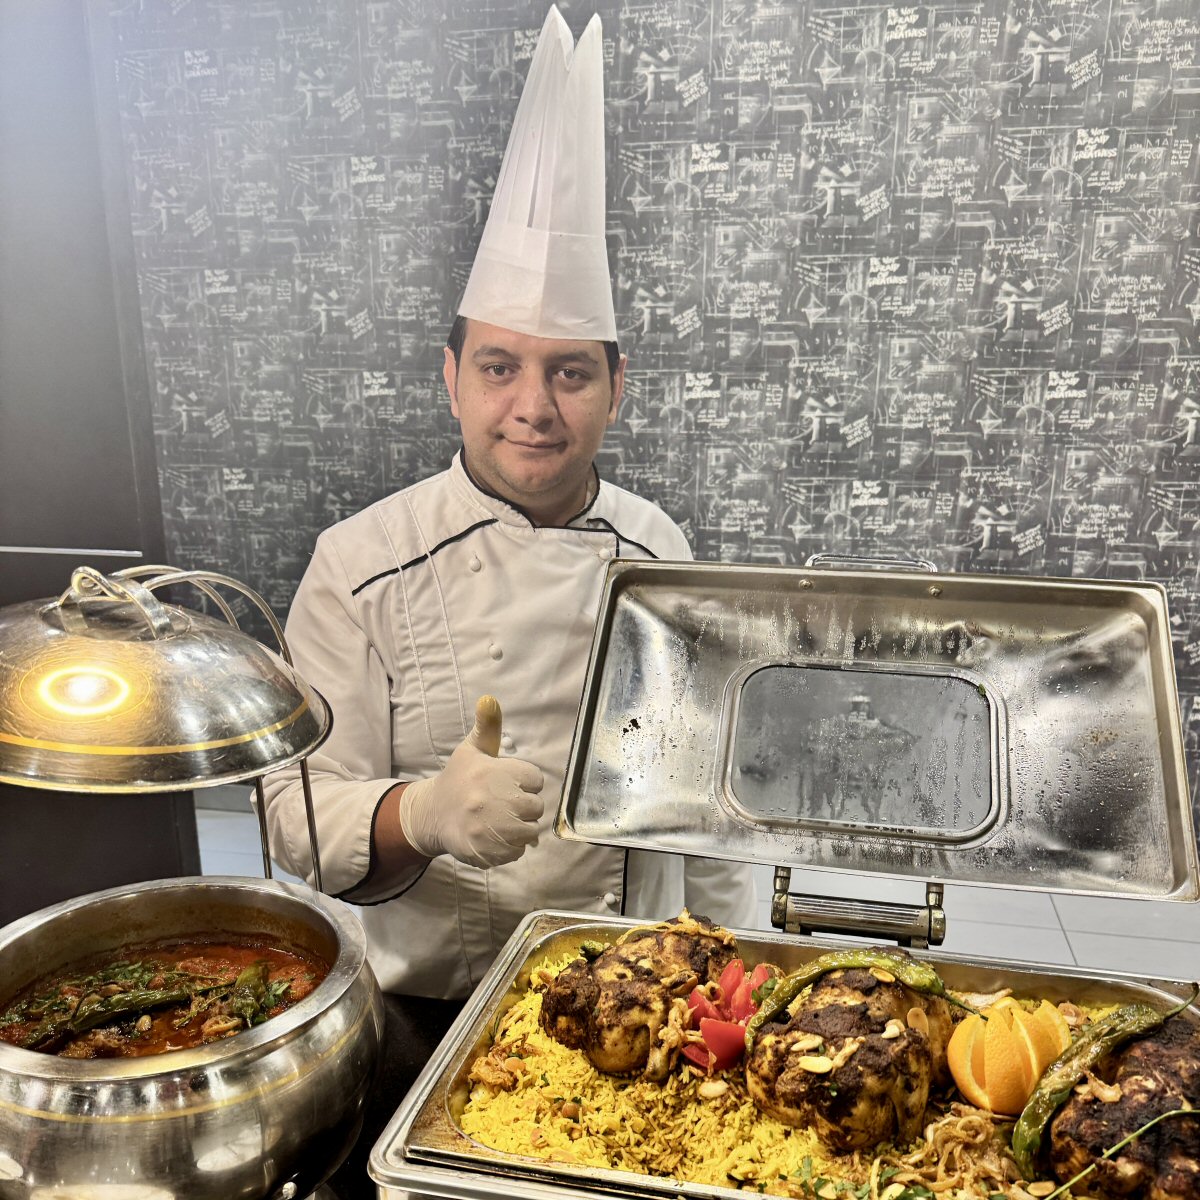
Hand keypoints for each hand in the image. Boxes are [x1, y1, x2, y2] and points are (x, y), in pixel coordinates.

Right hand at [399, 696, 543, 868]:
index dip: (525, 782)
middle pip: (536, 807)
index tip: (507, 784)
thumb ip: (487, 726)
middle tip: (504, 804)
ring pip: (531, 831)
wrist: (432, 815)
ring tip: (500, 820)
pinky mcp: (487, 851)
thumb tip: (489, 699)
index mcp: (492, 772)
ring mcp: (490, 828)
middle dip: (524, 806)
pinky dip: (512, 847)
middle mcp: (492, 799)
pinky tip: (495, 836)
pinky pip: (518, 851)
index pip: (535, 779)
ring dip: (521, 828)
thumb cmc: (459, 780)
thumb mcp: (471, 750)